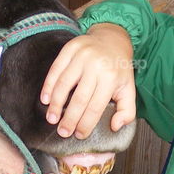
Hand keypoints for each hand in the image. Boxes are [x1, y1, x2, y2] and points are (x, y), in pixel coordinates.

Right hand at [41, 23, 135, 138]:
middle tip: (63, 132)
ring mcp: (81, 56)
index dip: (86, 123)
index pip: (96, 107)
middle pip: (79, 98)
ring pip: (64, 84)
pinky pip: (55, 69)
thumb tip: (115, 126)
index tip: (79, 134)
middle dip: (69, 119)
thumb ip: (127, 111)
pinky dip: (48, 85)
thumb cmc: (118, 69)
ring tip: (52, 119)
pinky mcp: (69, 49)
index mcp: (111, 78)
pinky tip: (45, 99)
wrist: (112, 39)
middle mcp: (96, 66)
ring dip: (56, 104)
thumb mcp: (128, 89)